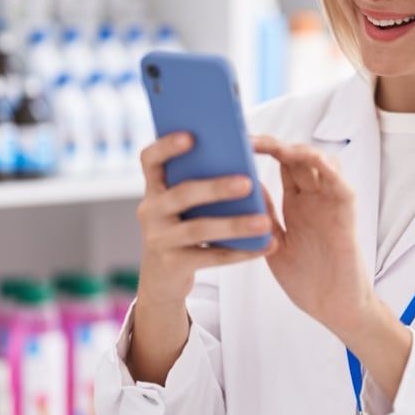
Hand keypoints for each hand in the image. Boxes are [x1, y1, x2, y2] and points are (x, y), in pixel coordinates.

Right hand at [136, 132, 276, 305]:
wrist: (161, 278)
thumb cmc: (181, 228)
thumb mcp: (181, 205)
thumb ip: (197, 182)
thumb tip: (240, 162)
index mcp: (154, 188)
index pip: (150, 160)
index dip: (166, 146)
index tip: (191, 136)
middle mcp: (151, 211)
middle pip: (182, 194)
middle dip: (216, 188)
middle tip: (248, 182)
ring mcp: (159, 239)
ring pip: (199, 228)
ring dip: (235, 224)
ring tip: (264, 221)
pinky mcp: (173, 264)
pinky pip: (211, 256)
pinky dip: (240, 252)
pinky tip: (264, 245)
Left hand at [253, 136, 374, 336]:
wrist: (332, 309)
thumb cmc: (306, 280)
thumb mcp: (274, 244)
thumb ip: (263, 216)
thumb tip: (241, 189)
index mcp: (298, 203)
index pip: (284, 163)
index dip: (264, 148)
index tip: (237, 141)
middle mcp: (316, 198)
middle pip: (299, 157)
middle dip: (275, 144)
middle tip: (249, 139)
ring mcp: (332, 205)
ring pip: (324, 163)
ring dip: (302, 152)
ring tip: (277, 150)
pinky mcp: (347, 218)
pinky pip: (342, 187)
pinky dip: (329, 171)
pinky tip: (311, 162)